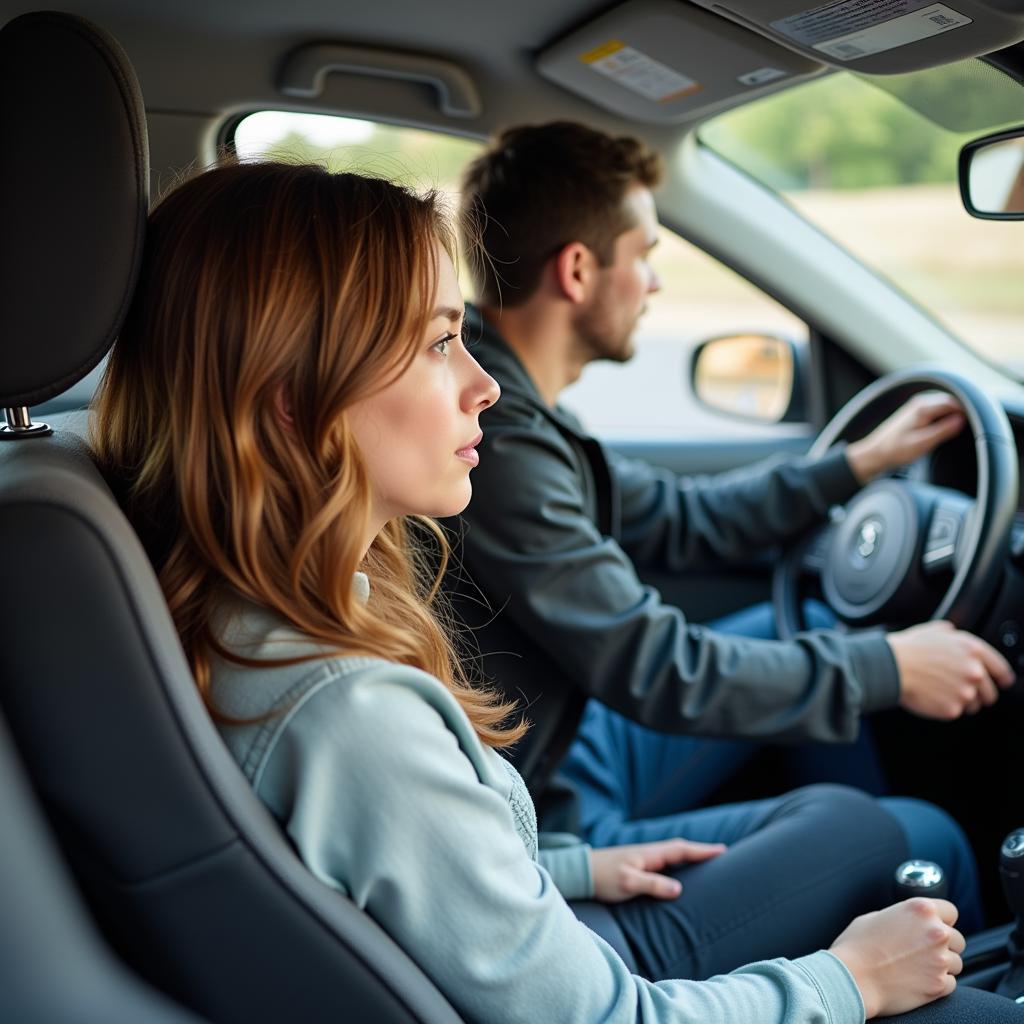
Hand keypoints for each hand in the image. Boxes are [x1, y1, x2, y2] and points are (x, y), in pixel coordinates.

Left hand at [590, 838, 725, 902]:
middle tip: (721, 853)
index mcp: (649, 854)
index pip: (681, 849)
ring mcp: (642, 858)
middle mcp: (648, 853)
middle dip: (700, 850)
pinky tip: (679, 871)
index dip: (702, 850)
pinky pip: (664, 862)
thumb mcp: (629, 883)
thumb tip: (679, 889)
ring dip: (689, 855)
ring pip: (672, 855)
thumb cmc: (603, 877)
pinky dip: (677, 862)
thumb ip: (653, 884)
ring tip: (707, 861)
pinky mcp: (636, 866)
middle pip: (679, 849)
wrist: (580, 873)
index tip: (722, 850)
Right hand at [830, 898, 964, 1018]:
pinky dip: (938, 983)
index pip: (950, 911)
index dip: (942, 920)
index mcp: (920, 909)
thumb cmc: (856, 946)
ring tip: (918, 967)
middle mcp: (935, 932)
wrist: (852, 978)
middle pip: (957, 939)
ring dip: (942, 965)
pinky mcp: (939, 985)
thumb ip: (901, 917)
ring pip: (956, 963)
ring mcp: (940, 960)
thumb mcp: (875, 917)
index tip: (933, 927)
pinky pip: (950, 983)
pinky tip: (917, 981)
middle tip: (922, 951)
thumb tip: (909, 923)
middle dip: (943, 944)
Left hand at [846, 392, 964, 483]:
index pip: (953, 402)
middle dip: (961, 411)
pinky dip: (944, 417)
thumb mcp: (922, 443)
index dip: (967, 411)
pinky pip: (936, 411)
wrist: (875, 454)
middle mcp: (919, 403)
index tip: (977, 423)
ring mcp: (916, 407)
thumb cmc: (895, 450)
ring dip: (953, 414)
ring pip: (943, 406)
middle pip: (950, 402)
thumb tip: (962, 419)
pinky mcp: (915, 414)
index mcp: (922, 408)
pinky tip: (946, 427)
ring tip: (959, 428)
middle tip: (971, 426)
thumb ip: (943, 430)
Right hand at [888, 620, 1013, 718]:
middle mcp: (974, 672)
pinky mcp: (952, 709)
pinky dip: (945, 708)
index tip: (1002, 683)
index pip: (1001, 669)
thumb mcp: (933, 630)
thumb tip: (952, 632)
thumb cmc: (908, 648)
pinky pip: (955, 712)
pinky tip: (932, 697)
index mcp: (973, 651)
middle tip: (962, 690)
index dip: (1003, 678)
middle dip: (981, 694)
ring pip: (974, 705)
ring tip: (942, 693)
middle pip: (990, 693)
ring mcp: (965, 693)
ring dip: (963, 702)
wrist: (890, 667)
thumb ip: (951, 633)